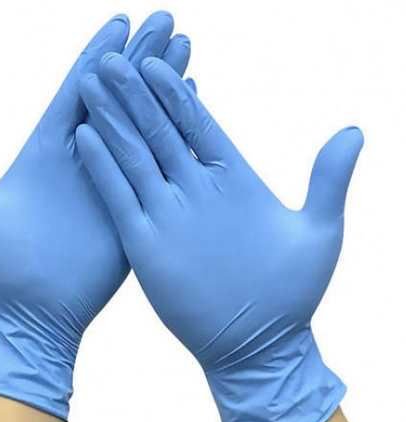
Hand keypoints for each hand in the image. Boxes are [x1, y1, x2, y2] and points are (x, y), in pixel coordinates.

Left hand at [0, 13, 191, 419]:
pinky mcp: (131, 206)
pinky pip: (156, 165)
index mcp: (46, 152)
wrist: (35, 311)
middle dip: (141, 58)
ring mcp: (112, 180)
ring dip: (164, 88)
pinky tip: (189, 111)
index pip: (76, 92)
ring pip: (142, 124)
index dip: (97, 56)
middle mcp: (83, 159)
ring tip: (188, 52)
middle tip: (167, 21)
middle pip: (116, 96)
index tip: (120, 23)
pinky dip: (173, 136)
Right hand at [76, 54, 363, 421]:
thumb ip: (328, 179)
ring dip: (115, 119)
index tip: (162, 57)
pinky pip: (120, 197)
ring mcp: (167, 215)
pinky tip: (87, 136)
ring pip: (136, 156)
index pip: (200, 123)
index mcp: (232, 181)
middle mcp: (194, 191)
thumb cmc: (293, 295)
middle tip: (116, 57)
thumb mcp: (318, 233)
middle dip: (137, 93)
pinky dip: (104, 167)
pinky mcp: (144, 243)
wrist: (257, 344)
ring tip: (93, 82)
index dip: (180, 91)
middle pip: (162, 131)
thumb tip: (353, 130)